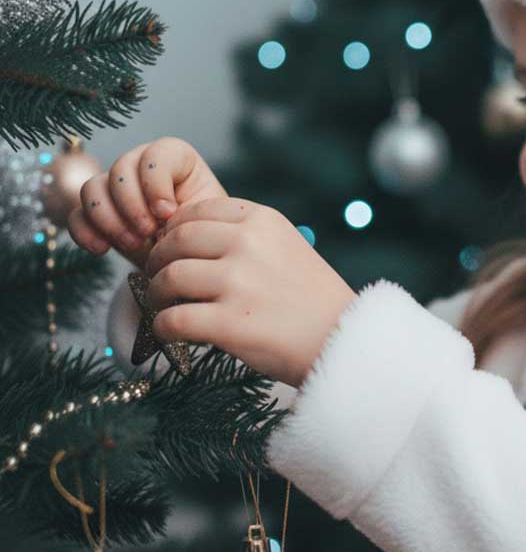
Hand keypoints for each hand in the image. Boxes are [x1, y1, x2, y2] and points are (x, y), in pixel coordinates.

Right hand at [67, 137, 227, 270]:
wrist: (189, 260)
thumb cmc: (203, 234)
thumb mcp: (206, 219)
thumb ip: (189, 210)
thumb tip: (162, 216)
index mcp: (176, 159)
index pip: (156, 154)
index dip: (156, 183)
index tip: (168, 213)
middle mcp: (141, 166)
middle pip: (120, 169)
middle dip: (132, 205)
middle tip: (148, 233)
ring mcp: (115, 188)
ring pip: (92, 188)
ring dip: (109, 220)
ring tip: (133, 244)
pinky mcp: (97, 214)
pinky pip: (76, 215)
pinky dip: (85, 232)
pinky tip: (102, 249)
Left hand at [142, 196, 357, 387]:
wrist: (342, 340)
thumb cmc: (312, 298)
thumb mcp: (287, 246)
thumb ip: (246, 236)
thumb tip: (185, 237)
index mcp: (263, 220)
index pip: (197, 211)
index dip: (175, 230)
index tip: (172, 248)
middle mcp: (248, 244)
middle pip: (176, 241)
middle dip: (158, 260)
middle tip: (157, 277)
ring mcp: (238, 283)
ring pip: (169, 278)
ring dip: (157, 294)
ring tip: (164, 305)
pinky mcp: (229, 323)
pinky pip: (172, 320)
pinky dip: (163, 328)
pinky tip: (170, 332)